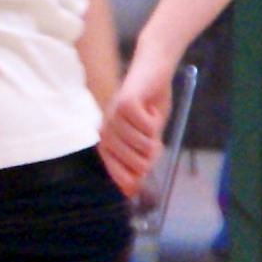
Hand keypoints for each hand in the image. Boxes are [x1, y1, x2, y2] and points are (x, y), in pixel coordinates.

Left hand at [99, 53, 176, 195]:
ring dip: (154, 137)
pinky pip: (147, 128)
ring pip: (143, 145)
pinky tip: (150, 109)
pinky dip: (155, 122)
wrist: (154, 70)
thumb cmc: (151, 105)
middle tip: (153, 140)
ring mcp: (114, 117)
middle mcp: (106, 130)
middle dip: (150, 157)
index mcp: (108, 140)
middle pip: (135, 163)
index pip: (116, 172)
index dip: (130, 179)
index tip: (139, 180)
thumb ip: (142, 160)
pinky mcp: (125, 104)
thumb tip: (134, 191)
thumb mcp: (148, 138)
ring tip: (151, 122)